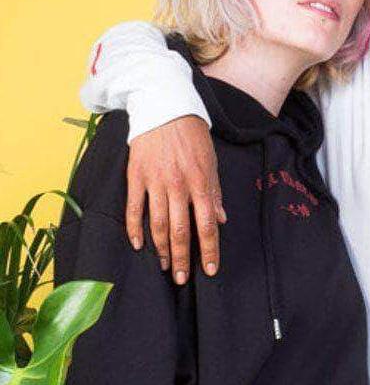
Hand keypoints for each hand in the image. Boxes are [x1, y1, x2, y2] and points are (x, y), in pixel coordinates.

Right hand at [126, 115, 224, 282]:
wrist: (164, 105)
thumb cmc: (192, 135)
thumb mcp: (211, 162)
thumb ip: (215, 192)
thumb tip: (221, 220)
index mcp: (200, 183)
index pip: (206, 225)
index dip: (209, 250)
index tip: (210, 269)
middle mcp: (178, 186)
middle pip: (180, 231)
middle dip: (183, 258)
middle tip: (183, 279)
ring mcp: (154, 182)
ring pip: (157, 224)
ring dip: (162, 250)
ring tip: (166, 267)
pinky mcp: (136, 176)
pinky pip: (134, 208)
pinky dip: (135, 228)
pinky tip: (138, 245)